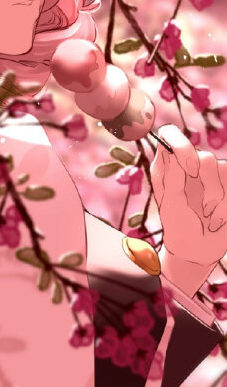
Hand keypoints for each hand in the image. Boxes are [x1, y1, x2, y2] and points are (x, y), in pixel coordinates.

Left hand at [149, 124, 226, 273]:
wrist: (199, 251)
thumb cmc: (179, 229)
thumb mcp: (172, 206)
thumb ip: (173, 178)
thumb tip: (174, 151)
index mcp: (166, 167)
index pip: (169, 135)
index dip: (181, 145)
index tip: (189, 169)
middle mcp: (187, 166)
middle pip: (200, 154)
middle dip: (205, 183)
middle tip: (203, 208)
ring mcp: (208, 174)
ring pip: (218, 166)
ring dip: (215, 197)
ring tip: (209, 217)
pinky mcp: (226, 183)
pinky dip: (224, 204)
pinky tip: (218, 219)